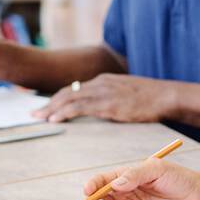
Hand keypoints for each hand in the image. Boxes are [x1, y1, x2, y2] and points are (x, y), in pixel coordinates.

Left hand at [36, 73, 172, 123]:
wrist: (166, 95)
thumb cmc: (151, 98)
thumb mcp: (127, 93)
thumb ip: (112, 97)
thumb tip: (102, 108)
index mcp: (103, 80)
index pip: (74, 88)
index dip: (57, 98)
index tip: (46, 106)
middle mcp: (100, 83)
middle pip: (67, 92)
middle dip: (48, 103)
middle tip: (33, 113)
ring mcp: (103, 92)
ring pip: (69, 99)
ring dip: (51, 109)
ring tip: (38, 118)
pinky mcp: (108, 103)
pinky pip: (80, 107)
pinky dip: (64, 112)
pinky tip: (54, 119)